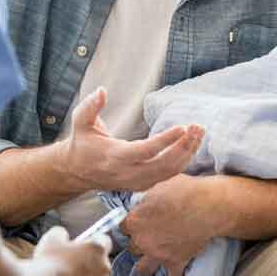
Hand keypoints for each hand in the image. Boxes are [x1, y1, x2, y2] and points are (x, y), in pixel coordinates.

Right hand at [32, 225, 110, 275]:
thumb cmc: (51, 265)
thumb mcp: (53, 238)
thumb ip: (62, 232)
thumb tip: (62, 235)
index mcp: (97, 248)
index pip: (105, 239)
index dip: (92, 239)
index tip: (83, 241)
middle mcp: (102, 267)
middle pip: (100, 258)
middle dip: (88, 257)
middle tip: (71, 256)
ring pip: (94, 274)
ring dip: (83, 272)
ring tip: (65, 271)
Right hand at [61, 87, 203, 191]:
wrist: (77, 172)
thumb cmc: (82, 143)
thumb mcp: (80, 122)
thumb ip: (90, 106)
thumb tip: (102, 91)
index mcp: (115, 156)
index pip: (145, 151)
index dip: (165, 141)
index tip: (182, 127)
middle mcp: (128, 172)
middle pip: (164, 163)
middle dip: (184, 146)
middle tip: (198, 127)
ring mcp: (137, 182)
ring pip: (170, 171)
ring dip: (188, 152)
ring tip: (199, 132)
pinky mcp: (143, 184)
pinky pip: (168, 175)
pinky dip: (183, 161)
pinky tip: (191, 144)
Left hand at [122, 174, 223, 275]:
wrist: (207, 205)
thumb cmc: (183, 190)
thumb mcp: (157, 186)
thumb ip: (144, 198)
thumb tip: (142, 200)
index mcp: (135, 221)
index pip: (123, 227)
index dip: (131, 223)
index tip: (136, 221)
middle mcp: (143, 241)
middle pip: (132, 247)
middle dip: (138, 242)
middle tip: (146, 237)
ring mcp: (158, 254)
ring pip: (143, 268)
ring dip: (145, 265)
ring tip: (147, 263)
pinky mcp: (176, 262)